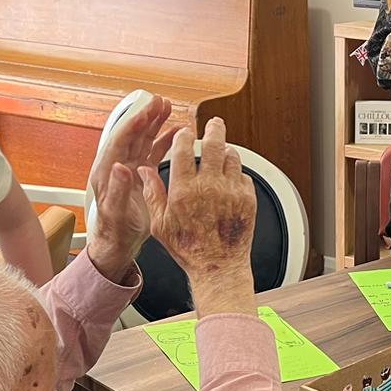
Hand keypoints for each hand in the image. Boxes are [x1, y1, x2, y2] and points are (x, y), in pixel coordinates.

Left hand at [87, 95, 176, 280]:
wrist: (118, 245)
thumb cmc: (114, 232)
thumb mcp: (115, 213)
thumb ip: (118, 190)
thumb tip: (120, 167)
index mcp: (107, 172)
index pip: (120, 140)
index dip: (134, 124)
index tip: (147, 112)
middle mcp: (118, 167)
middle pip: (132, 134)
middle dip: (146, 117)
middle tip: (160, 102)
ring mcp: (131, 170)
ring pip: (143, 140)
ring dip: (155, 124)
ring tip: (167, 109)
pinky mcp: (142, 176)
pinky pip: (153, 152)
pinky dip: (164, 141)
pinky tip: (175, 133)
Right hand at [139, 117, 255, 287]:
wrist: (218, 267)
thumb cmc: (189, 248)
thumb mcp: (160, 224)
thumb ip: (152, 193)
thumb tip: (143, 170)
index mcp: (184, 190)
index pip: (183, 148)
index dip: (184, 136)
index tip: (184, 133)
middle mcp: (209, 186)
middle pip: (214, 144)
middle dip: (214, 128)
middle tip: (214, 123)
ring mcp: (231, 191)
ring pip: (232, 156)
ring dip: (227, 151)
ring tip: (223, 152)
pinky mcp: (247, 199)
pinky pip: (244, 175)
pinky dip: (237, 173)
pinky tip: (231, 178)